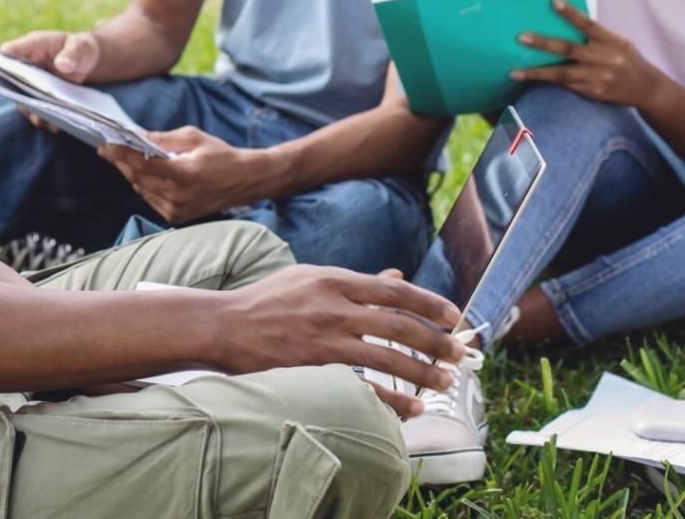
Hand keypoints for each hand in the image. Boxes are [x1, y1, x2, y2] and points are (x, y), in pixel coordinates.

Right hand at [0, 30, 103, 133]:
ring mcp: (30, 87)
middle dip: (17, 93)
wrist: (87, 64)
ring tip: (42, 118)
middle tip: (28, 103)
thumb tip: (63, 65)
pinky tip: (55, 125)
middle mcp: (25, 68)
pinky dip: (45, 120)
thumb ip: (73, 54)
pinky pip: (36, 114)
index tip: (3, 72)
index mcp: (31, 46)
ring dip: (31, 110)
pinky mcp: (39, 102)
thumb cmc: (81, 50)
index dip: (0, 62)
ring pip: (22, 101)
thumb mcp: (82, 48)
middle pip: (10, 81)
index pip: (8, 52)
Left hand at [99, 127, 262, 223]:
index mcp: (184, 174)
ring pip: (141, 189)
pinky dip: (144, 185)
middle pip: (137, 178)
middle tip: (107, 148)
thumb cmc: (220, 154)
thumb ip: (162, 139)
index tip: (105, 144)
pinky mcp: (176, 217)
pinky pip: (150, 199)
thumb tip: (135, 135)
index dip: (121, 153)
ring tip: (123, 157)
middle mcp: (178, 196)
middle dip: (121, 161)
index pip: (142, 164)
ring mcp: (177, 210)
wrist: (245, 180)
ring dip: (131, 173)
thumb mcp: (192, 138)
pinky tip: (143, 174)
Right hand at [218, 265, 466, 416]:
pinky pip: (363, 385)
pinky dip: (391, 399)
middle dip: (436, 341)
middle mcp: (335, 306)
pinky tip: (412, 408)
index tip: (454, 315)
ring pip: (387, 356)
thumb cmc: (267, 299)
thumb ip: (354, 281)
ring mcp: (326, 338)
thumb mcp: (310, 277)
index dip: (428, 303)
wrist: (224, 325)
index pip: (394, 290)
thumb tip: (394, 276)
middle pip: (399, 324)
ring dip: (422, 372)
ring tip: (444, 383)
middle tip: (460, 354)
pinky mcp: (316, 366)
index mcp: (335, 279)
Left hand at [512, 0, 669, 109]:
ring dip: (537, 72)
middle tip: (521, 37)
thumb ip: (596, 33)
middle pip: (570, 49)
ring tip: (515, 72)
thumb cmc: (626, 57)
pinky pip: (566, 85)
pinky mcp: (593, 92)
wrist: (646, 87)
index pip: (589, 24)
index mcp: (612, 41)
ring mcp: (599, 77)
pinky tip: (531, 80)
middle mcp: (606, 58)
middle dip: (543, 43)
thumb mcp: (618, 41)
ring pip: (562, 73)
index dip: (571, 13)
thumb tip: (567, 18)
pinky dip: (548, 82)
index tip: (554, 2)